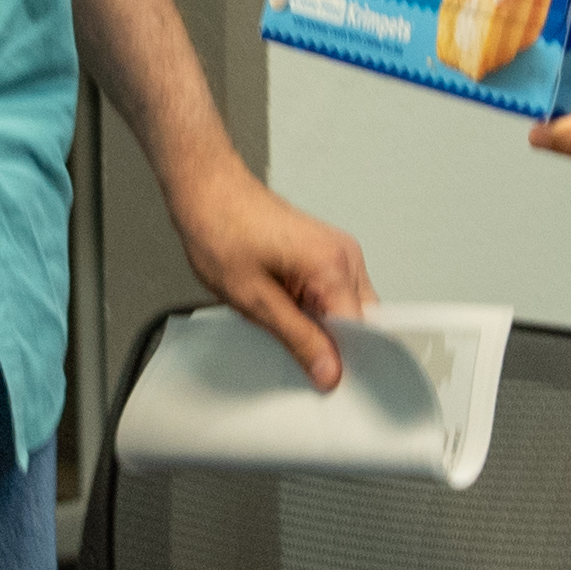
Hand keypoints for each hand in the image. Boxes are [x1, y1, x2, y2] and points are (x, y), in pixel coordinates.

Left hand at [160, 151, 370, 388]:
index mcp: (333, 265)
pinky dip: (311, 306)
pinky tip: (281, 304)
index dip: (345, 361)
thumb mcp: (254, 299)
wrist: (207, 190)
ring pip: (345, 309)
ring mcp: (336, 251)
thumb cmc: (221, 230)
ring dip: (317, 323)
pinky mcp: (324, 252)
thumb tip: (328, 371)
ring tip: (277, 313)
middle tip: (292, 346)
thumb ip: (298, 338)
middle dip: (330, 342)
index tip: (327, 380)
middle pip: (359, 321)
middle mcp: (344, 255)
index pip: (363, 332)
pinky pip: (331, 292)